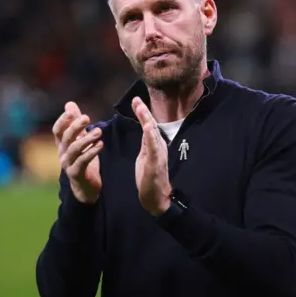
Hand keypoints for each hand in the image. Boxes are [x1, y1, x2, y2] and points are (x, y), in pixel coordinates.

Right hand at [53, 101, 102, 203]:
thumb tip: (69, 104)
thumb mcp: (80, 140)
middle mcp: (62, 154)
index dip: (62, 120)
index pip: (57, 130)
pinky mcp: (76, 174)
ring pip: (74, 149)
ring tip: (99, 132)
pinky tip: (101, 144)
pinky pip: (83, 161)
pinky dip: (92, 152)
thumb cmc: (83, 161)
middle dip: (76, 126)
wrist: (86, 187)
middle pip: (66, 137)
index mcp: (62, 145)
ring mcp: (68, 164)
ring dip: (86, 139)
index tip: (71, 111)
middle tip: (87, 118)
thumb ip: (75, 123)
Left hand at [132, 97, 171, 215]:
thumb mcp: (145, 156)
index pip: (148, 125)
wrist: (156, 197)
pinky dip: (150, 136)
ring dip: (146, 119)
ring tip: (140, 108)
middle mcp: (159, 146)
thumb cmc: (150, 178)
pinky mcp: (156, 162)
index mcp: (155, 145)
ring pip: (152, 133)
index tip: (135, 100)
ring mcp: (159, 154)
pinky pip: (153, 147)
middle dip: (144, 111)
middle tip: (136, 99)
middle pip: (151, 125)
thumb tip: (145, 127)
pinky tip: (147, 127)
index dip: (143, 112)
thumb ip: (146, 142)